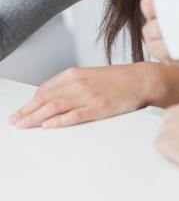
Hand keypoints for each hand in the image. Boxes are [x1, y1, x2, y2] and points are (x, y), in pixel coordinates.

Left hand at [8, 64, 151, 128]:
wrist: (141, 79)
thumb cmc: (117, 80)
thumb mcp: (89, 77)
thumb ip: (70, 86)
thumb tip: (49, 99)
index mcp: (74, 74)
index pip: (44, 90)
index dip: (28, 103)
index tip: (18, 113)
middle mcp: (78, 83)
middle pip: (45, 99)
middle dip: (27, 112)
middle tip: (15, 122)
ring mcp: (88, 95)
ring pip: (55, 107)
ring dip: (36, 118)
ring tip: (24, 126)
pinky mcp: (99, 107)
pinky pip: (75, 115)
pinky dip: (60, 121)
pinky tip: (49, 126)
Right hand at [136, 0, 178, 70]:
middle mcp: (155, 14)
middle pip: (146, 5)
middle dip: (151, 3)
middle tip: (162, 3)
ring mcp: (157, 34)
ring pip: (150, 28)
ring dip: (158, 27)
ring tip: (174, 26)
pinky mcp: (163, 53)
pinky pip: (156, 48)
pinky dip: (162, 47)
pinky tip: (170, 45)